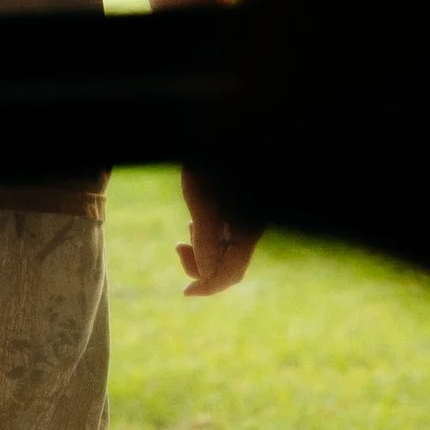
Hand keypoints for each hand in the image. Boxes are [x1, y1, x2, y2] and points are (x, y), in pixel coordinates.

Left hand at [175, 166, 256, 296]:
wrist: (219, 135)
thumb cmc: (208, 168)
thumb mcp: (202, 203)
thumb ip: (206, 242)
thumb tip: (206, 275)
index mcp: (248, 230)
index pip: (231, 273)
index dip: (208, 287)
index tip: (185, 293)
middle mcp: (251, 229)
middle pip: (228, 264)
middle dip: (202, 264)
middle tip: (178, 248)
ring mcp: (246, 222)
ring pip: (225, 251)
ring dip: (203, 248)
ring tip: (190, 227)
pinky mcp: (239, 214)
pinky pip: (225, 237)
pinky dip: (208, 237)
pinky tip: (197, 222)